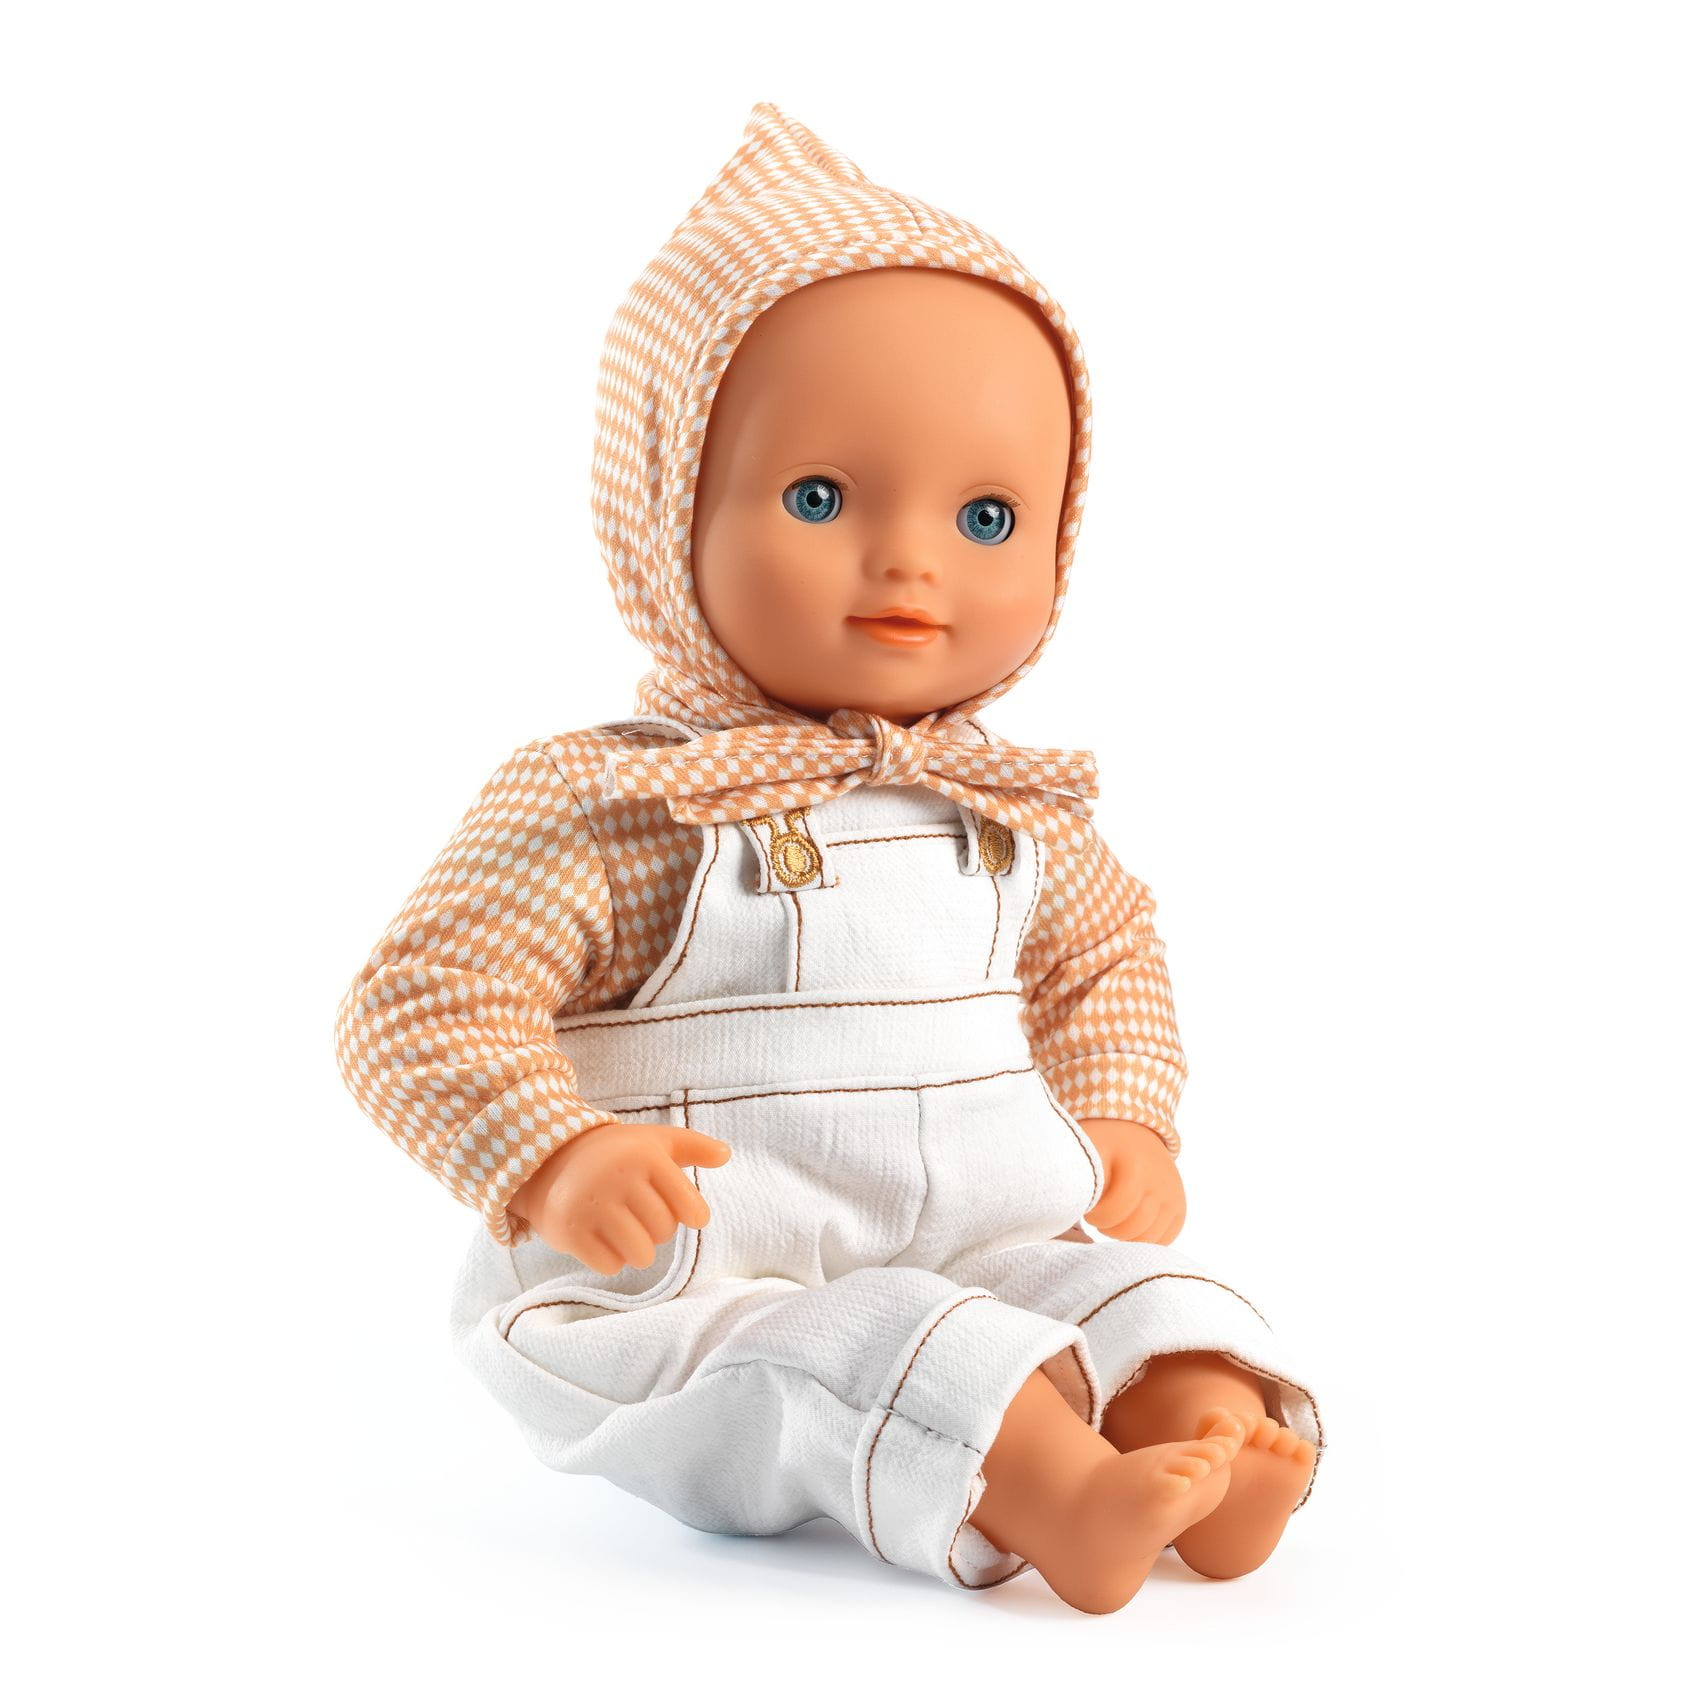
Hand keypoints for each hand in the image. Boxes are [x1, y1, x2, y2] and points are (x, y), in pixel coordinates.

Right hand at [508, 1121, 731, 1272]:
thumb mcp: (655, 1142)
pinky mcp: (570, 1230)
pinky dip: (609, 1258)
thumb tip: (726, 1154)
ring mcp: (592, 1205)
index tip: (685, 1212)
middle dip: (657, 1229)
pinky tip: (600, 1237)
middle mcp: (619, 1178)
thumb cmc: (616, 1155)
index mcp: (646, 1157)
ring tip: (624, 1228)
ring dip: (637, 1249)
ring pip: (641, 1255)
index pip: (691, 1210)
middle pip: (664, 1233)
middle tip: (639, 1212)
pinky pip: (610, 1266)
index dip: (692, 1215)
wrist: (549, 1159)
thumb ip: (695, 1147)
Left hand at [1079, 1118, 1185, 1244]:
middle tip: (1099, 1215)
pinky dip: (1143, 1239)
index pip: (1115, 1210)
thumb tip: (1075, 1209)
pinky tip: (1129, 1224)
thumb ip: (1081, 1179)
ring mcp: (1173, 1196)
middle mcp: (1161, 1181)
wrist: (1134, 1132)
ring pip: (1148, 1240)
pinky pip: (1163, 1240)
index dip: (1097, 1216)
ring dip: (1125, 1236)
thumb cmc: (1102, 1146)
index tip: (1088, 1208)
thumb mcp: (1088, 1152)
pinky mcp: (1179, 1209)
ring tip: (1113, 1219)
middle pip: (1132, 1229)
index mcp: (1135, 1164)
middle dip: (1108, 1228)